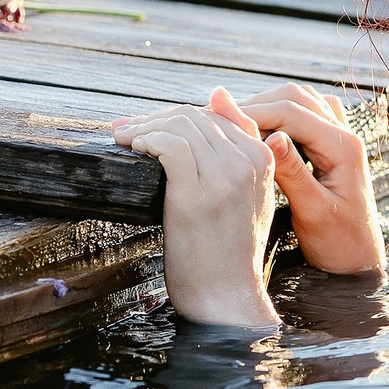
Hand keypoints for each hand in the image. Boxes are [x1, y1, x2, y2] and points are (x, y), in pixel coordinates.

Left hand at [110, 95, 277, 326]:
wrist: (227, 297)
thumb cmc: (228, 250)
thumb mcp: (248, 193)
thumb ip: (239, 147)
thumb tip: (219, 91)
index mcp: (263, 158)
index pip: (216, 115)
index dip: (175, 115)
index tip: (147, 124)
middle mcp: (247, 163)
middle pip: (194, 117)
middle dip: (154, 118)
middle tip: (126, 130)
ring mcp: (225, 179)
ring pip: (180, 127)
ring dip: (144, 127)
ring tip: (124, 139)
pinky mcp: (197, 197)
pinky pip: (170, 147)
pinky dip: (147, 141)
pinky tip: (134, 150)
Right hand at [231, 83, 385, 276]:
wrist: (360, 263)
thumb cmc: (339, 245)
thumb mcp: (313, 212)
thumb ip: (292, 174)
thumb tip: (270, 138)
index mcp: (344, 147)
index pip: (291, 112)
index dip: (252, 111)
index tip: (217, 119)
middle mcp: (345, 135)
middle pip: (295, 97)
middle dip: (257, 103)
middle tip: (221, 117)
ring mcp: (340, 138)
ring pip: (300, 102)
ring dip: (268, 106)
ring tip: (234, 123)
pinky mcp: (332, 147)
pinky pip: (306, 115)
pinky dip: (280, 115)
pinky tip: (260, 131)